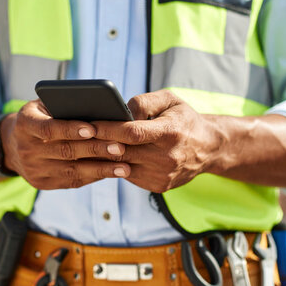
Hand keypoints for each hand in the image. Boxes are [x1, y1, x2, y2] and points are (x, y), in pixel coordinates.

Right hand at [0, 100, 130, 189]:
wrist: (12, 145)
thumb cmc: (40, 117)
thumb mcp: (44, 106)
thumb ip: (64, 106)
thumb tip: (99, 109)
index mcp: (25, 124)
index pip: (49, 128)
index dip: (71, 129)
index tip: (94, 129)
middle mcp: (26, 149)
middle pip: (65, 151)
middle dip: (95, 150)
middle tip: (120, 147)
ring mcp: (33, 169)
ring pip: (72, 170)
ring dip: (101, 168)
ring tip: (124, 166)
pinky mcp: (42, 183)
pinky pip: (72, 181)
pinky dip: (94, 176)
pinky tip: (112, 172)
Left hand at [93, 90, 218, 192]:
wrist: (208, 148)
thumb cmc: (183, 119)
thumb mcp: (169, 100)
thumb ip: (143, 103)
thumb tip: (120, 114)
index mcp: (170, 132)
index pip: (132, 133)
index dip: (108, 129)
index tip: (89, 124)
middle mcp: (166, 157)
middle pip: (123, 152)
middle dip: (99, 144)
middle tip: (78, 136)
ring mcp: (161, 175)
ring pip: (121, 167)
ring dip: (102, 158)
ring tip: (85, 146)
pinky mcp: (158, 186)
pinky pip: (128, 176)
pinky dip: (115, 167)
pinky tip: (104, 157)